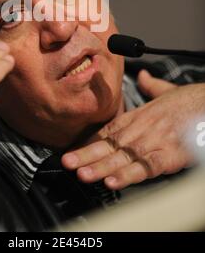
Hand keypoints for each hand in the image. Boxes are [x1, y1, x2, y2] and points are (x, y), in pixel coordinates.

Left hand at [62, 70, 204, 189]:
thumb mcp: (166, 91)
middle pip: (110, 145)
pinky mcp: (170, 155)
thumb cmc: (190, 102)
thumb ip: (150, 86)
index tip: (71, 151)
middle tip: (68, 163)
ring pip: (123, 158)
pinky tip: (115, 182)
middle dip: (87, 156)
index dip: (88, 143)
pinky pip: (146, 168)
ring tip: (84, 175)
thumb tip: (143, 77)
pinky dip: (130, 175)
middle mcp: (141, 129)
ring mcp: (154, 142)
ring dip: (102, 167)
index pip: (107, 131)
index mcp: (138, 116)